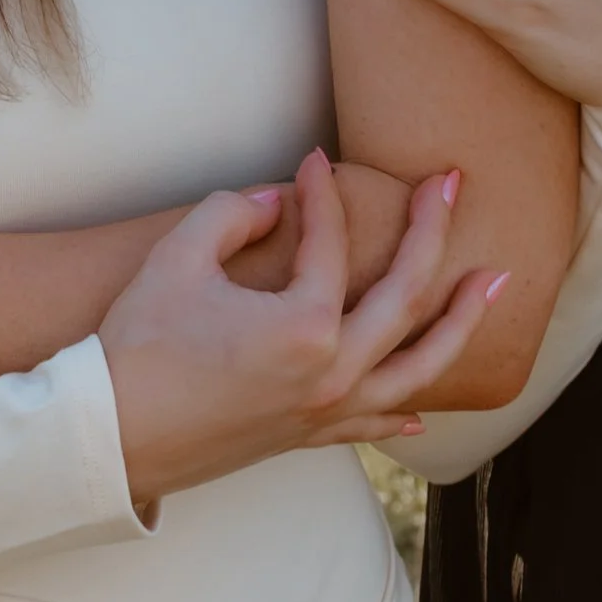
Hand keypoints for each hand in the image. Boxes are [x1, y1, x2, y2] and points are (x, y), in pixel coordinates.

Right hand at [97, 147, 501, 508]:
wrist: (108, 436)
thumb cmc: (138, 345)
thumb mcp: (178, 258)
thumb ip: (233, 213)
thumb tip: (275, 203)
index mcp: (306, 326)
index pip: (331, 242)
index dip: (321, 194)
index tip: (313, 161)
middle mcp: (332, 373)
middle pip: (405, 295)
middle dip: (433, 231)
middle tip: (453, 184)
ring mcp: (324, 412)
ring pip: (417, 368)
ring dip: (460, 323)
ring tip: (493, 284)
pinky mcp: (305, 439)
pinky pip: (375, 425)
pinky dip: (407, 410)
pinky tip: (426, 407)